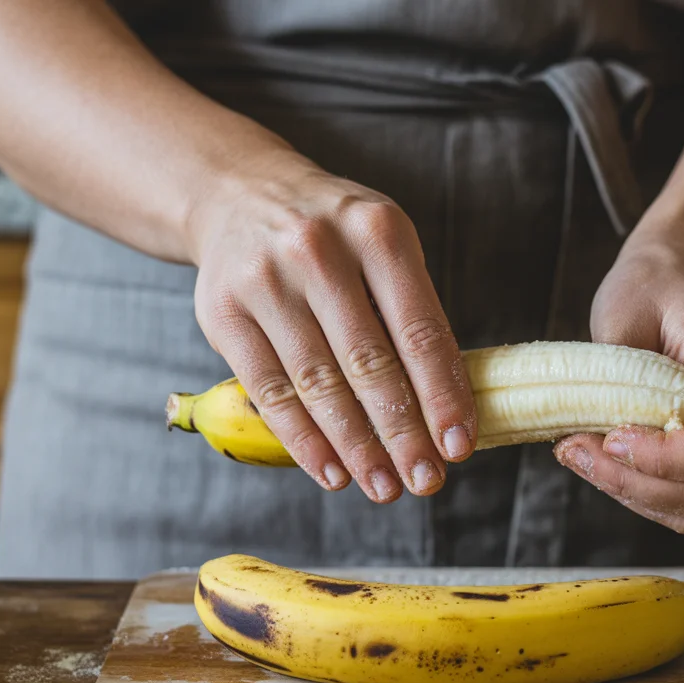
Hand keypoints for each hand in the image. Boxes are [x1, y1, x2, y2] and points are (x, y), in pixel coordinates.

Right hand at [186, 144, 475, 501]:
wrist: (238, 194)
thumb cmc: (334, 237)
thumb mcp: (383, 247)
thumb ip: (413, 315)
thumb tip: (449, 411)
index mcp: (377, 231)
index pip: (418, 329)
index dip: (442, 394)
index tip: (460, 445)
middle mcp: (319, 250)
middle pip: (369, 362)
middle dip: (403, 432)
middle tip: (426, 481)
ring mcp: (265, 280)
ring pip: (318, 384)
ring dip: (356, 447)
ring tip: (383, 487)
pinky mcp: (223, 312)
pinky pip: (270, 390)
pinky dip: (303, 440)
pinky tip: (331, 472)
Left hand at [554, 237, 683, 532]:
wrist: (681, 277)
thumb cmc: (651, 287)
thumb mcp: (622, 314)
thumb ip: (619, 380)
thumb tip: (599, 439)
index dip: (662, 461)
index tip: (606, 438)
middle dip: (634, 482)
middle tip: (573, 451)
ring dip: (635, 492)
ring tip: (582, 455)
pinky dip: (647, 491)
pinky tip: (608, 462)